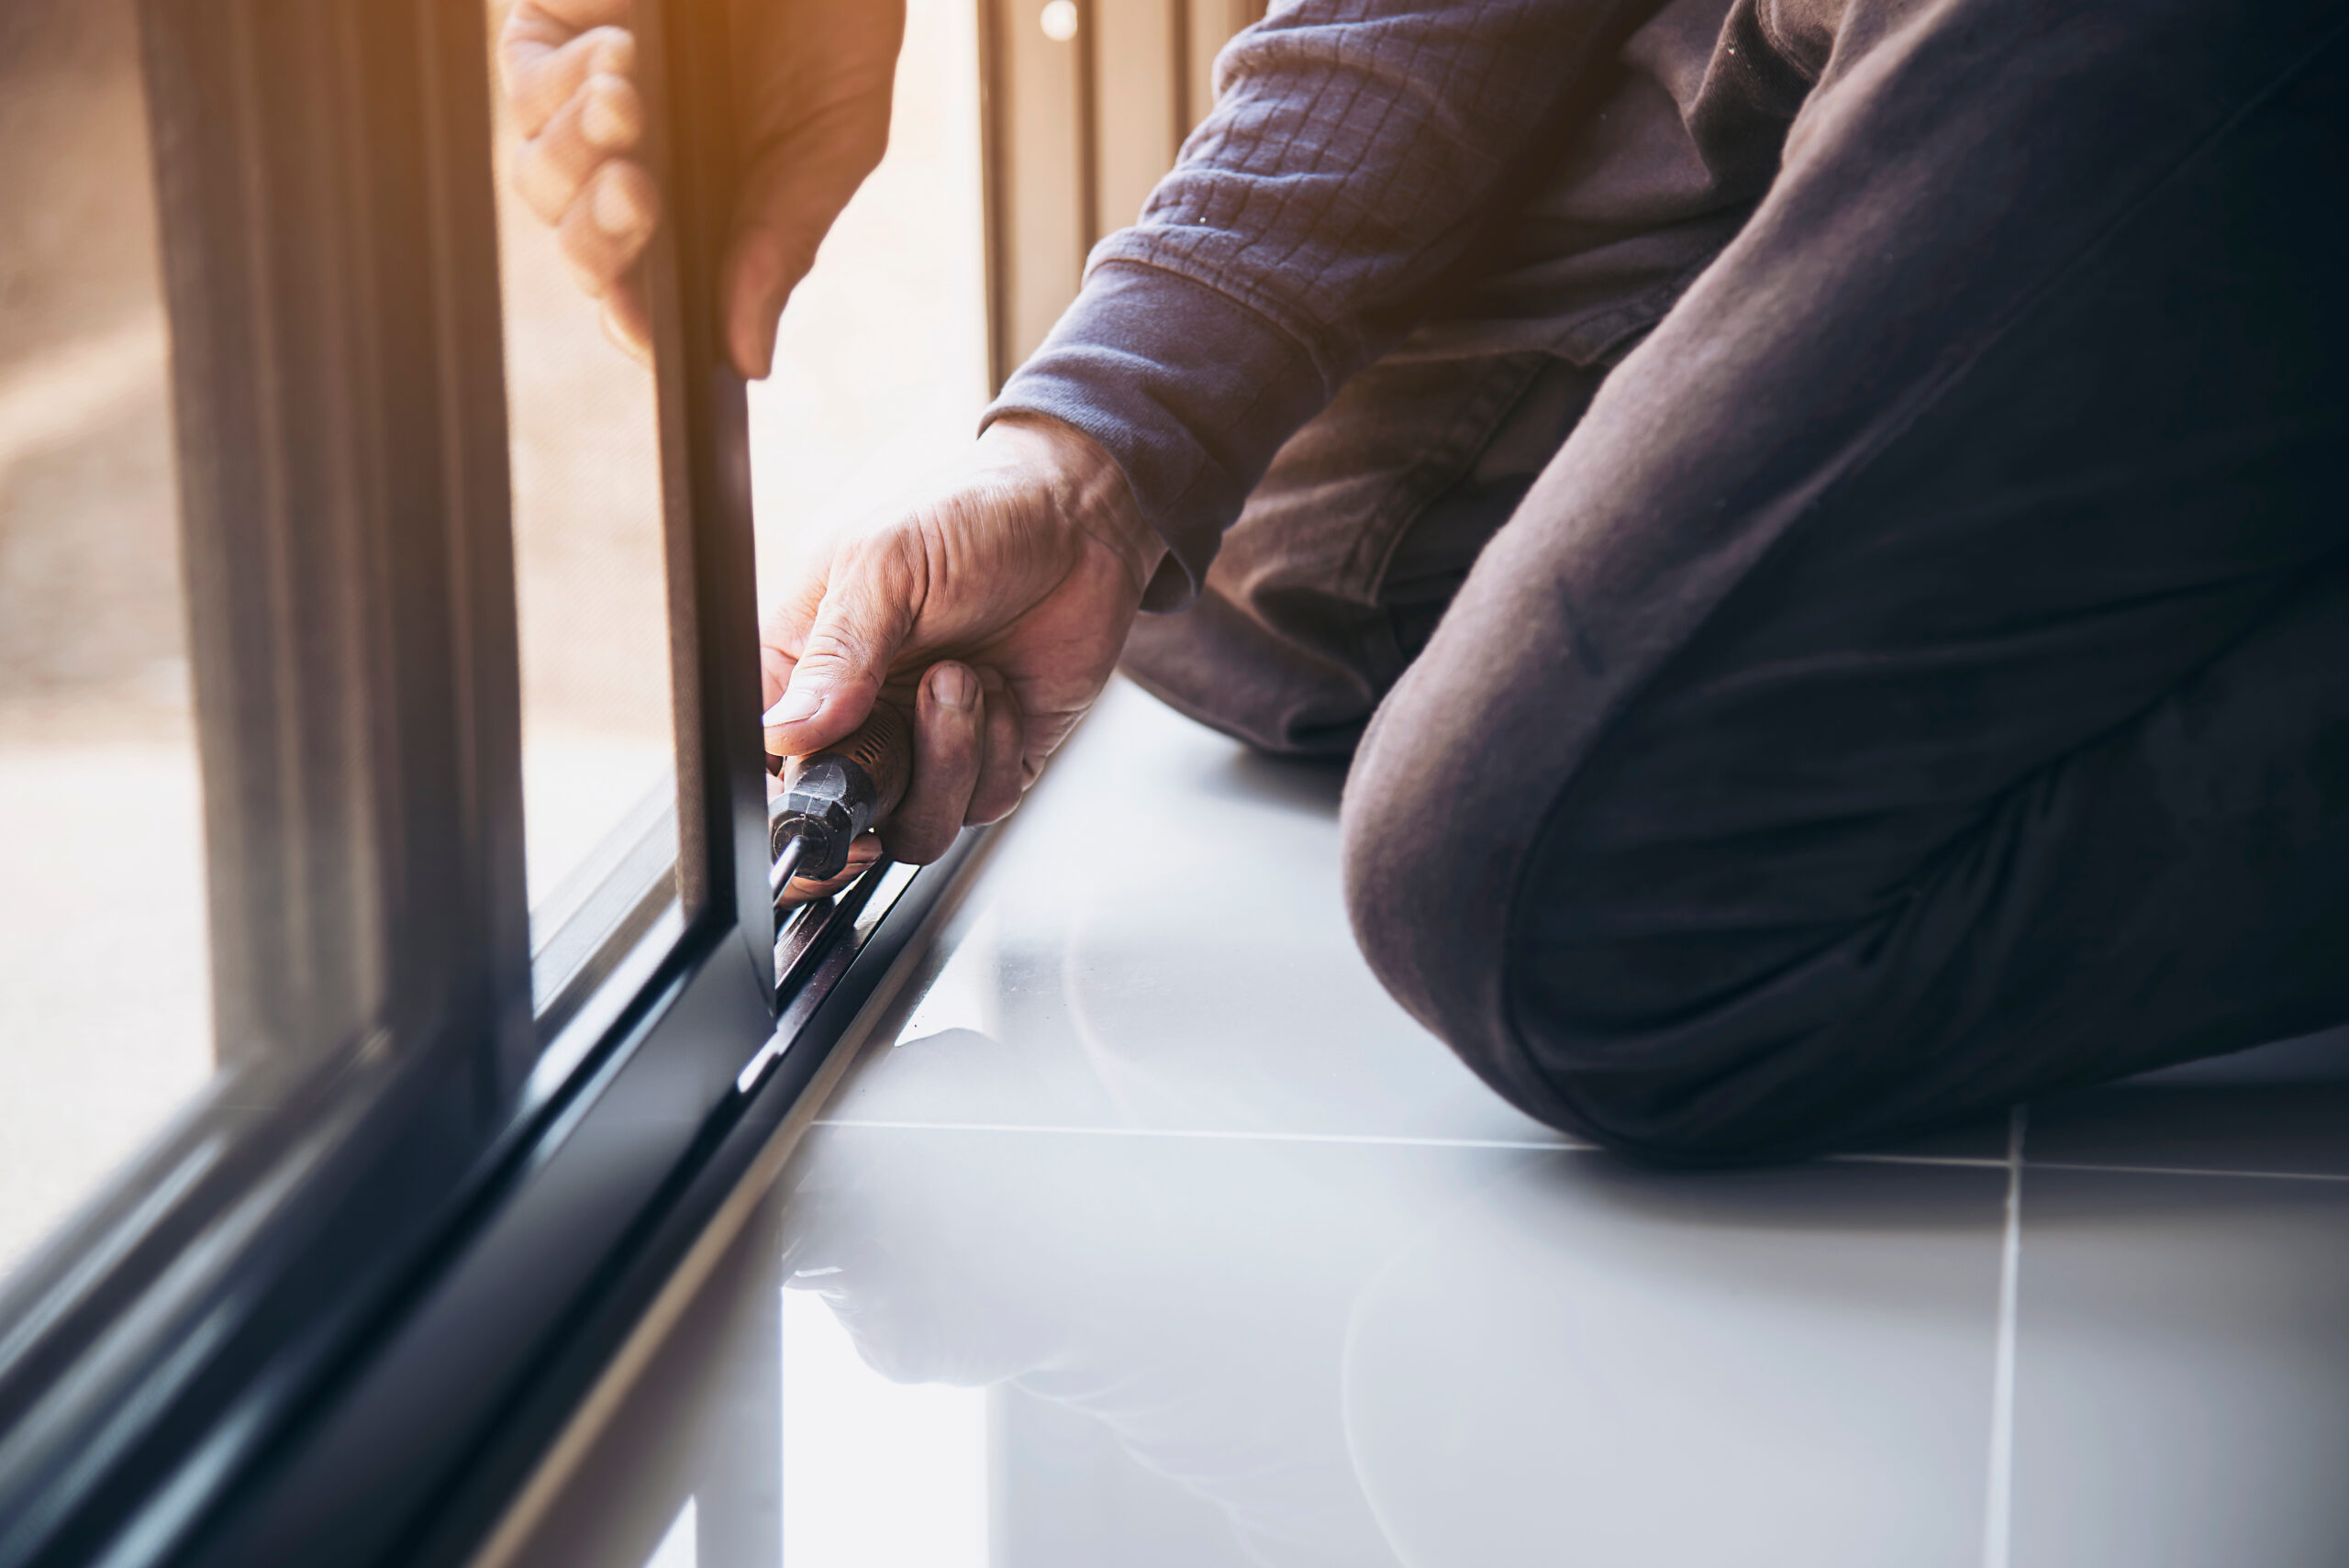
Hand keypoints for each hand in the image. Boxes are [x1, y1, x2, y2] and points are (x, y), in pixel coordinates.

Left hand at [497, 0, 904, 373]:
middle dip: (600, 236)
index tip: (646, 333)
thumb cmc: (835, 27)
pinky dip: (563, 81)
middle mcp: (637, 166)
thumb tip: (750, 356)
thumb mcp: (831, 142)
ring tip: (633, 103)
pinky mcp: (554, 29)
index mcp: (704, 212)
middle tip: (643, 196)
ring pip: (539, 173)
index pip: (647, 289)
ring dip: (578, 155)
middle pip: (579, 240)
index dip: (635, 319)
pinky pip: (528, 81)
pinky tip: (624, 55)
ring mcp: (586, 101)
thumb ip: (783, 242)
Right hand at [761, 417, 1162, 900]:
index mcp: (805, 669)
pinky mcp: (991, 759)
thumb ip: (834, 654)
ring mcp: (925, 744)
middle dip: (883, 785)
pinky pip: (981, 804)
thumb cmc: (970, 519)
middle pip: (842, 817)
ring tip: (965, 677)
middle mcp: (859, 718)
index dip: (793, 801)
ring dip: (948, 757)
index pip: (768, 764)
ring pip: (916, 825)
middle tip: (914, 711)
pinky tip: (1004, 690)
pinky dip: (997, 751)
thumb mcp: (885, 565)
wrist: (1078, 522)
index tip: (827, 796)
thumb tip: (784, 734)